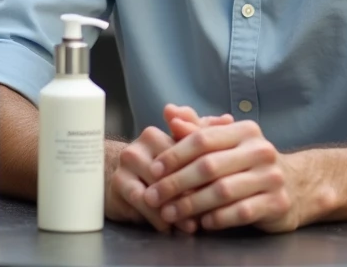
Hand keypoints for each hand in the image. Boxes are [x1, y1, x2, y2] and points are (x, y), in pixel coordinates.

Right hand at [105, 107, 232, 231]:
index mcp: (164, 130)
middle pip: (175, 169)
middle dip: (193, 193)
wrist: (122, 182)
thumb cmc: (158, 168)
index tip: (223, 189)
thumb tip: (228, 118)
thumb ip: (203, 134)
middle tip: (210, 212)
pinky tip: (169, 228)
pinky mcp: (118, 181)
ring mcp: (129, 159)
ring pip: (159, 186)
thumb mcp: (181, 151)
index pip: (188, 149)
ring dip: (176, 209)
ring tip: (192, 225)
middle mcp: (144, 140)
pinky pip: (142, 201)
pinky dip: (158, 218)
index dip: (206, 172)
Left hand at [144, 119, 315, 232]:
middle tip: (153, 196)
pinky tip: (202, 223)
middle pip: (209, 166)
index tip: (152, 170)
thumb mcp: (226, 142)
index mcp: (244, 131)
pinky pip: (241, 212)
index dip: (174, 155)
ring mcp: (271, 177)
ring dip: (191, 205)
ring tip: (170, 213)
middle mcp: (260, 150)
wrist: (298, 185)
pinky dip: (217, 219)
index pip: (202, 139)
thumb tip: (169, 112)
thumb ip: (196, 129)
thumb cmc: (249, 163)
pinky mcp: (278, 203)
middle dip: (175, 183)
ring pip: (222, 191)